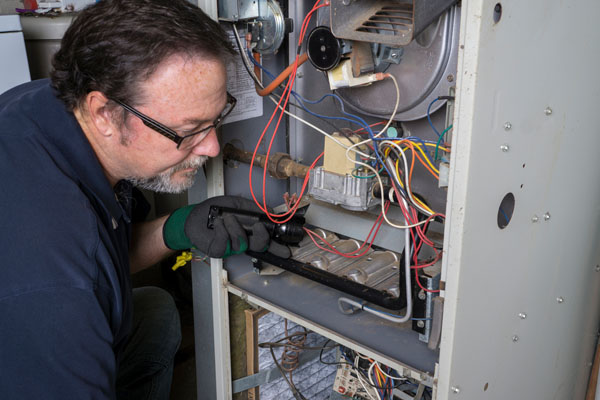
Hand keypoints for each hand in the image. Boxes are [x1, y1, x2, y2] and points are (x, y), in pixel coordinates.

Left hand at [163, 195, 290, 258]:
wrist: (194, 216)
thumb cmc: (214, 210)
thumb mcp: (237, 204)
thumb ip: (254, 208)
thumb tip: (271, 210)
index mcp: (249, 232)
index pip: (266, 242)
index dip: (277, 247)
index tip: (287, 250)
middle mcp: (242, 241)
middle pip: (259, 246)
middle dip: (262, 238)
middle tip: (260, 227)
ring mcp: (230, 248)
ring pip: (241, 243)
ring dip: (235, 227)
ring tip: (227, 218)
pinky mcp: (218, 250)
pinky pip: (225, 243)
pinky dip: (222, 230)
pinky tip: (218, 223)